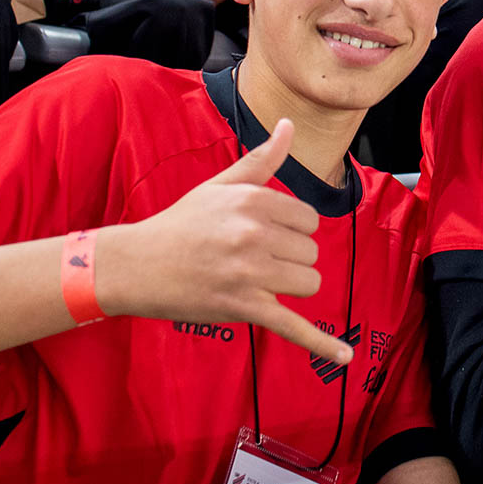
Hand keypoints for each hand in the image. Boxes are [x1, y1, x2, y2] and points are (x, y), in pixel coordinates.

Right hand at [94, 120, 354, 364]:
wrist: (136, 265)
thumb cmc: (181, 224)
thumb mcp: (221, 185)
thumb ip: (263, 159)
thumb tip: (290, 126)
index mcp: (255, 201)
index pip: (309, 220)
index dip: (291, 230)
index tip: (263, 234)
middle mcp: (256, 234)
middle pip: (311, 253)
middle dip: (289, 258)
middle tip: (251, 258)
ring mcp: (250, 273)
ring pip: (308, 282)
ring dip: (290, 286)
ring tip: (256, 280)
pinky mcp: (244, 308)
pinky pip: (293, 326)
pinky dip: (322, 342)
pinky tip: (346, 357)